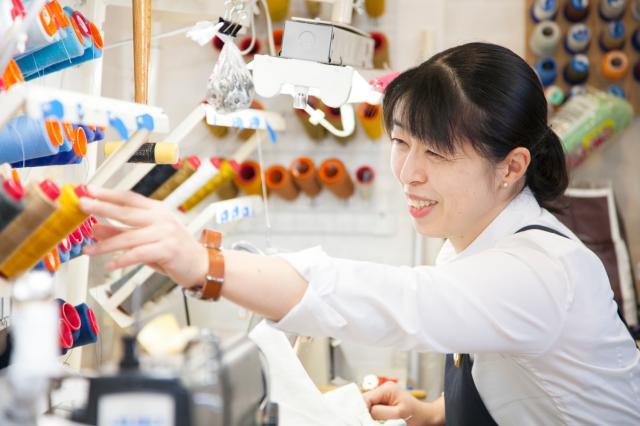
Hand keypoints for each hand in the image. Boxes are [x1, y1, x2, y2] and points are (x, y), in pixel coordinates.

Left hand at [79, 187, 207, 287]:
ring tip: (89, 250)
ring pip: (129, 237)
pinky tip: (111, 265)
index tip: (89, 191)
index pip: (129, 198)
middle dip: (102, 208)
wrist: (201, 264)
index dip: (108, 194)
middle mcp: (161, 218)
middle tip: (83, 205)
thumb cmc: (174, 251)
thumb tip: (95, 228)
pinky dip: (123, 260)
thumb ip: (121, 233)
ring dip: (106, 244)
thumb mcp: (145, 239)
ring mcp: (165, 233)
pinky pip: (139, 254)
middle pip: (126, 211)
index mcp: (157, 210)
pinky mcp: (168, 250)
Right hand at [363, 382, 440, 425]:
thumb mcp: (398, 414)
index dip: (362, 409)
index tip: (360, 420)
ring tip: (375, 421)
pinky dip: (375, 417)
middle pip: (367, 402)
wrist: (426, 418)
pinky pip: (375, 410)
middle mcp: (384, 390)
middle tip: (368, 421)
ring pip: (370, 407)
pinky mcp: (385, 404)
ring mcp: (384, 396)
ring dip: (370, 415)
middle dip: (366, 412)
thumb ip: (380, 412)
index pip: (366, 398)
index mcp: (387, 389)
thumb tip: (366, 412)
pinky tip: (378, 421)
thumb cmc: (416, 415)